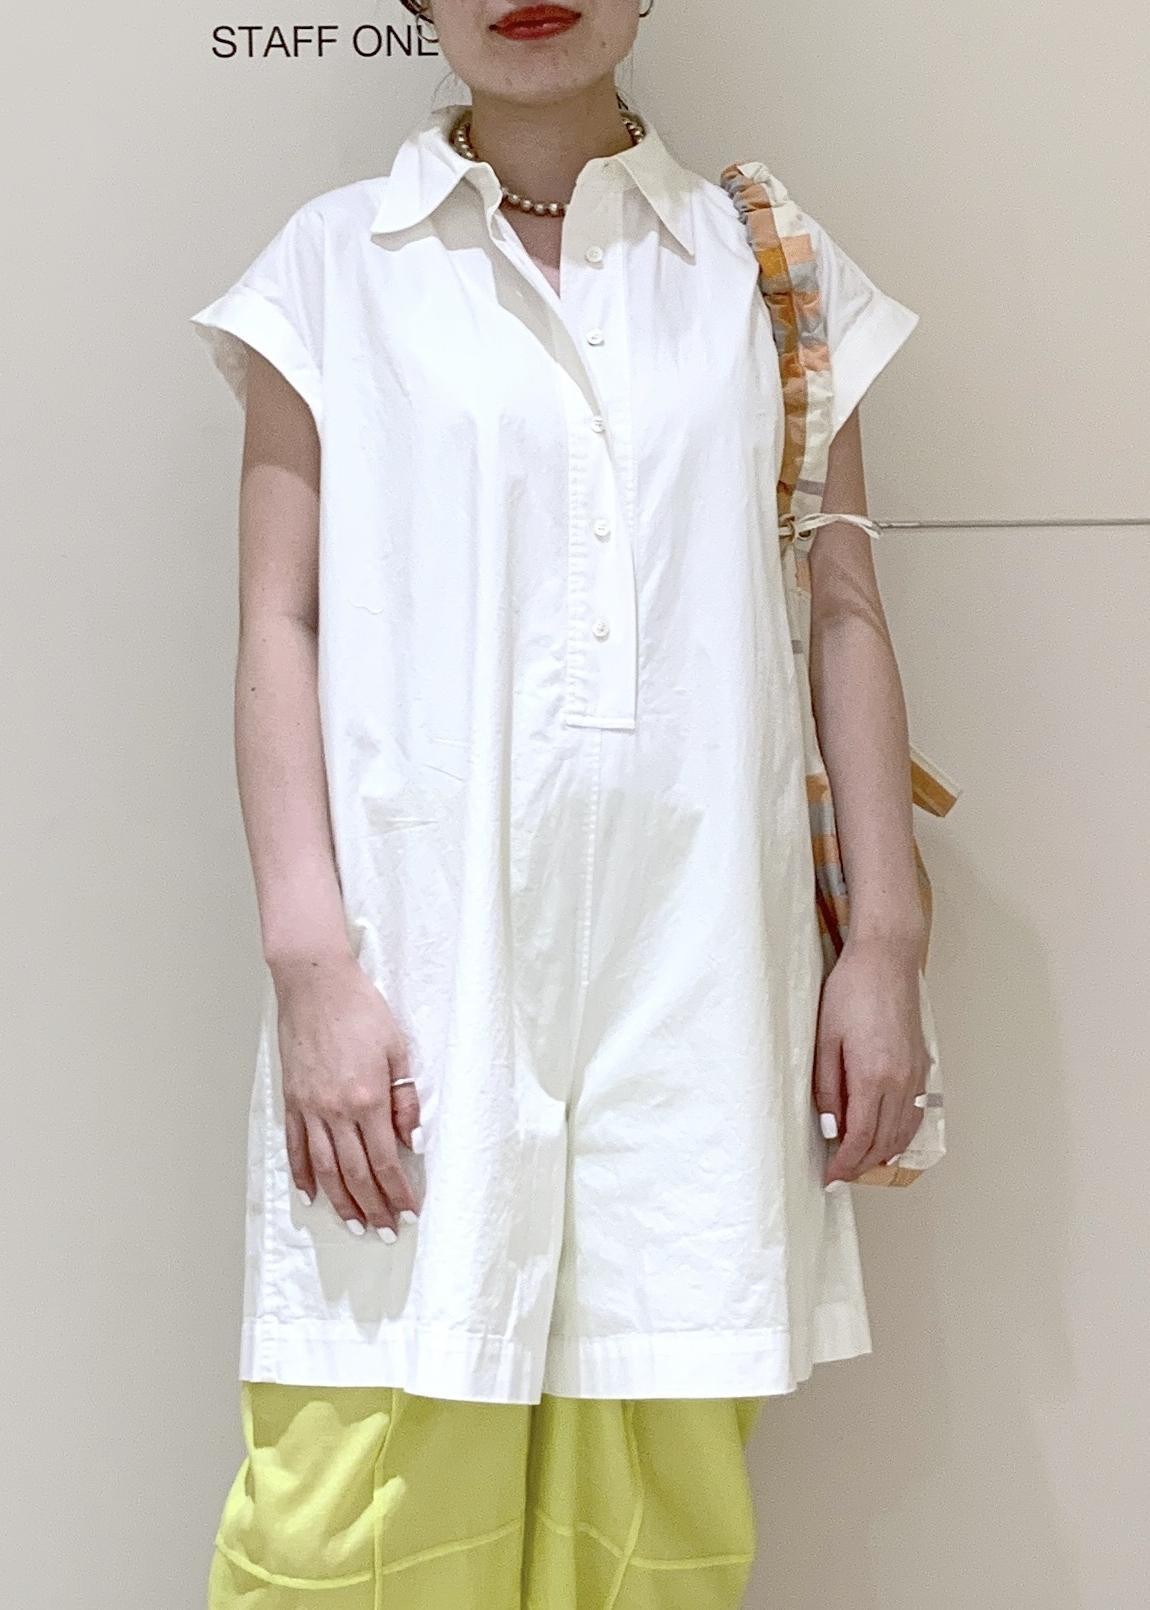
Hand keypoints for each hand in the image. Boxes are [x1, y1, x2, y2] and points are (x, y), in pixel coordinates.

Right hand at [272, 951, 422, 1235]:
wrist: (316, 984)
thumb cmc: (361, 1010)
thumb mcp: (398, 1049)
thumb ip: (405, 1099)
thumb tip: (413, 1140)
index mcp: (367, 1099)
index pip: (386, 1160)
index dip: (398, 1191)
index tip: (408, 1211)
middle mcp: (336, 1110)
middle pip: (355, 1173)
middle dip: (373, 1207)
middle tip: (385, 1231)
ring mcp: (310, 1107)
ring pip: (324, 1169)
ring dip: (340, 1202)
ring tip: (354, 1225)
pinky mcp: (292, 1099)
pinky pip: (296, 1146)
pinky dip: (302, 1174)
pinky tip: (311, 1194)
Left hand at [813, 933, 928, 1184]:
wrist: (886, 961)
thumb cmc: (850, 992)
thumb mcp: (825, 1039)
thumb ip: (827, 1087)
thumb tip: (831, 1126)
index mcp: (874, 1077)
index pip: (861, 1138)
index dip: (845, 1164)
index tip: (830, 1177)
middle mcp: (901, 1082)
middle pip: (884, 1142)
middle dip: (861, 1165)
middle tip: (840, 1175)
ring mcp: (916, 1076)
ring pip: (904, 1133)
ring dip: (883, 1154)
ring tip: (859, 1163)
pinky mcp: (922, 1067)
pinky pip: (915, 1114)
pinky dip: (901, 1135)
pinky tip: (887, 1139)